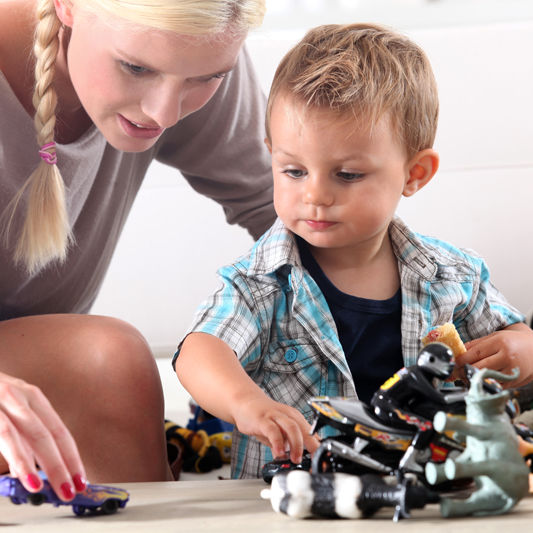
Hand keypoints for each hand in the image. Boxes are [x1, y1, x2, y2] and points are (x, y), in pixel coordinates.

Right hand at [0, 372, 85, 499]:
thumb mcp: (4, 412)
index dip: (71, 457)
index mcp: (31, 397)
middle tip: (70, 491)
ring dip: (42, 463)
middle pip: (50, 434)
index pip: (59, 431)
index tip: (79, 480)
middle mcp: (20, 395)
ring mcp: (3, 398)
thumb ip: (17, 438)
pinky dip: (18, 456)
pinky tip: (24, 475)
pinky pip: (5, 434)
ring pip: (31, 434)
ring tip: (45, 488)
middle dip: (63, 465)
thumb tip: (28, 470)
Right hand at [230, 393, 318, 463]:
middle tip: (313, 461)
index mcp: (294, 418)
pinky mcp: (262, 419)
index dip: (317, 447)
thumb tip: (290, 460)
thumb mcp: (277, 431)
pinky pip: (272, 430)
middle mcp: (287, 415)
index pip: (310, 433)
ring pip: (292, 428)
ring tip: (296, 459)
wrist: (245, 401)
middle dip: (312, 446)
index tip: (319, 461)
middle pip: (304, 429)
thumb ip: (284, 444)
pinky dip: (278, 442)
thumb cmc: (262, 417)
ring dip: (297, 445)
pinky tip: (279, 452)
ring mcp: (275, 416)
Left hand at [458, 323, 532, 386]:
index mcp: (500, 342)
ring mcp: (511, 371)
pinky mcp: (514, 382)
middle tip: (456, 372)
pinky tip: (480, 381)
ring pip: (486, 378)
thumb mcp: (495, 337)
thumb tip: (459, 352)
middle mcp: (507, 357)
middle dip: (464, 371)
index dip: (461, 360)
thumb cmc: (514, 341)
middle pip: (479, 367)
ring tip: (466, 376)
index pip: (475, 353)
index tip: (453, 363)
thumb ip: (476, 344)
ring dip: (473, 378)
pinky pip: (495, 385)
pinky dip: (485, 383)